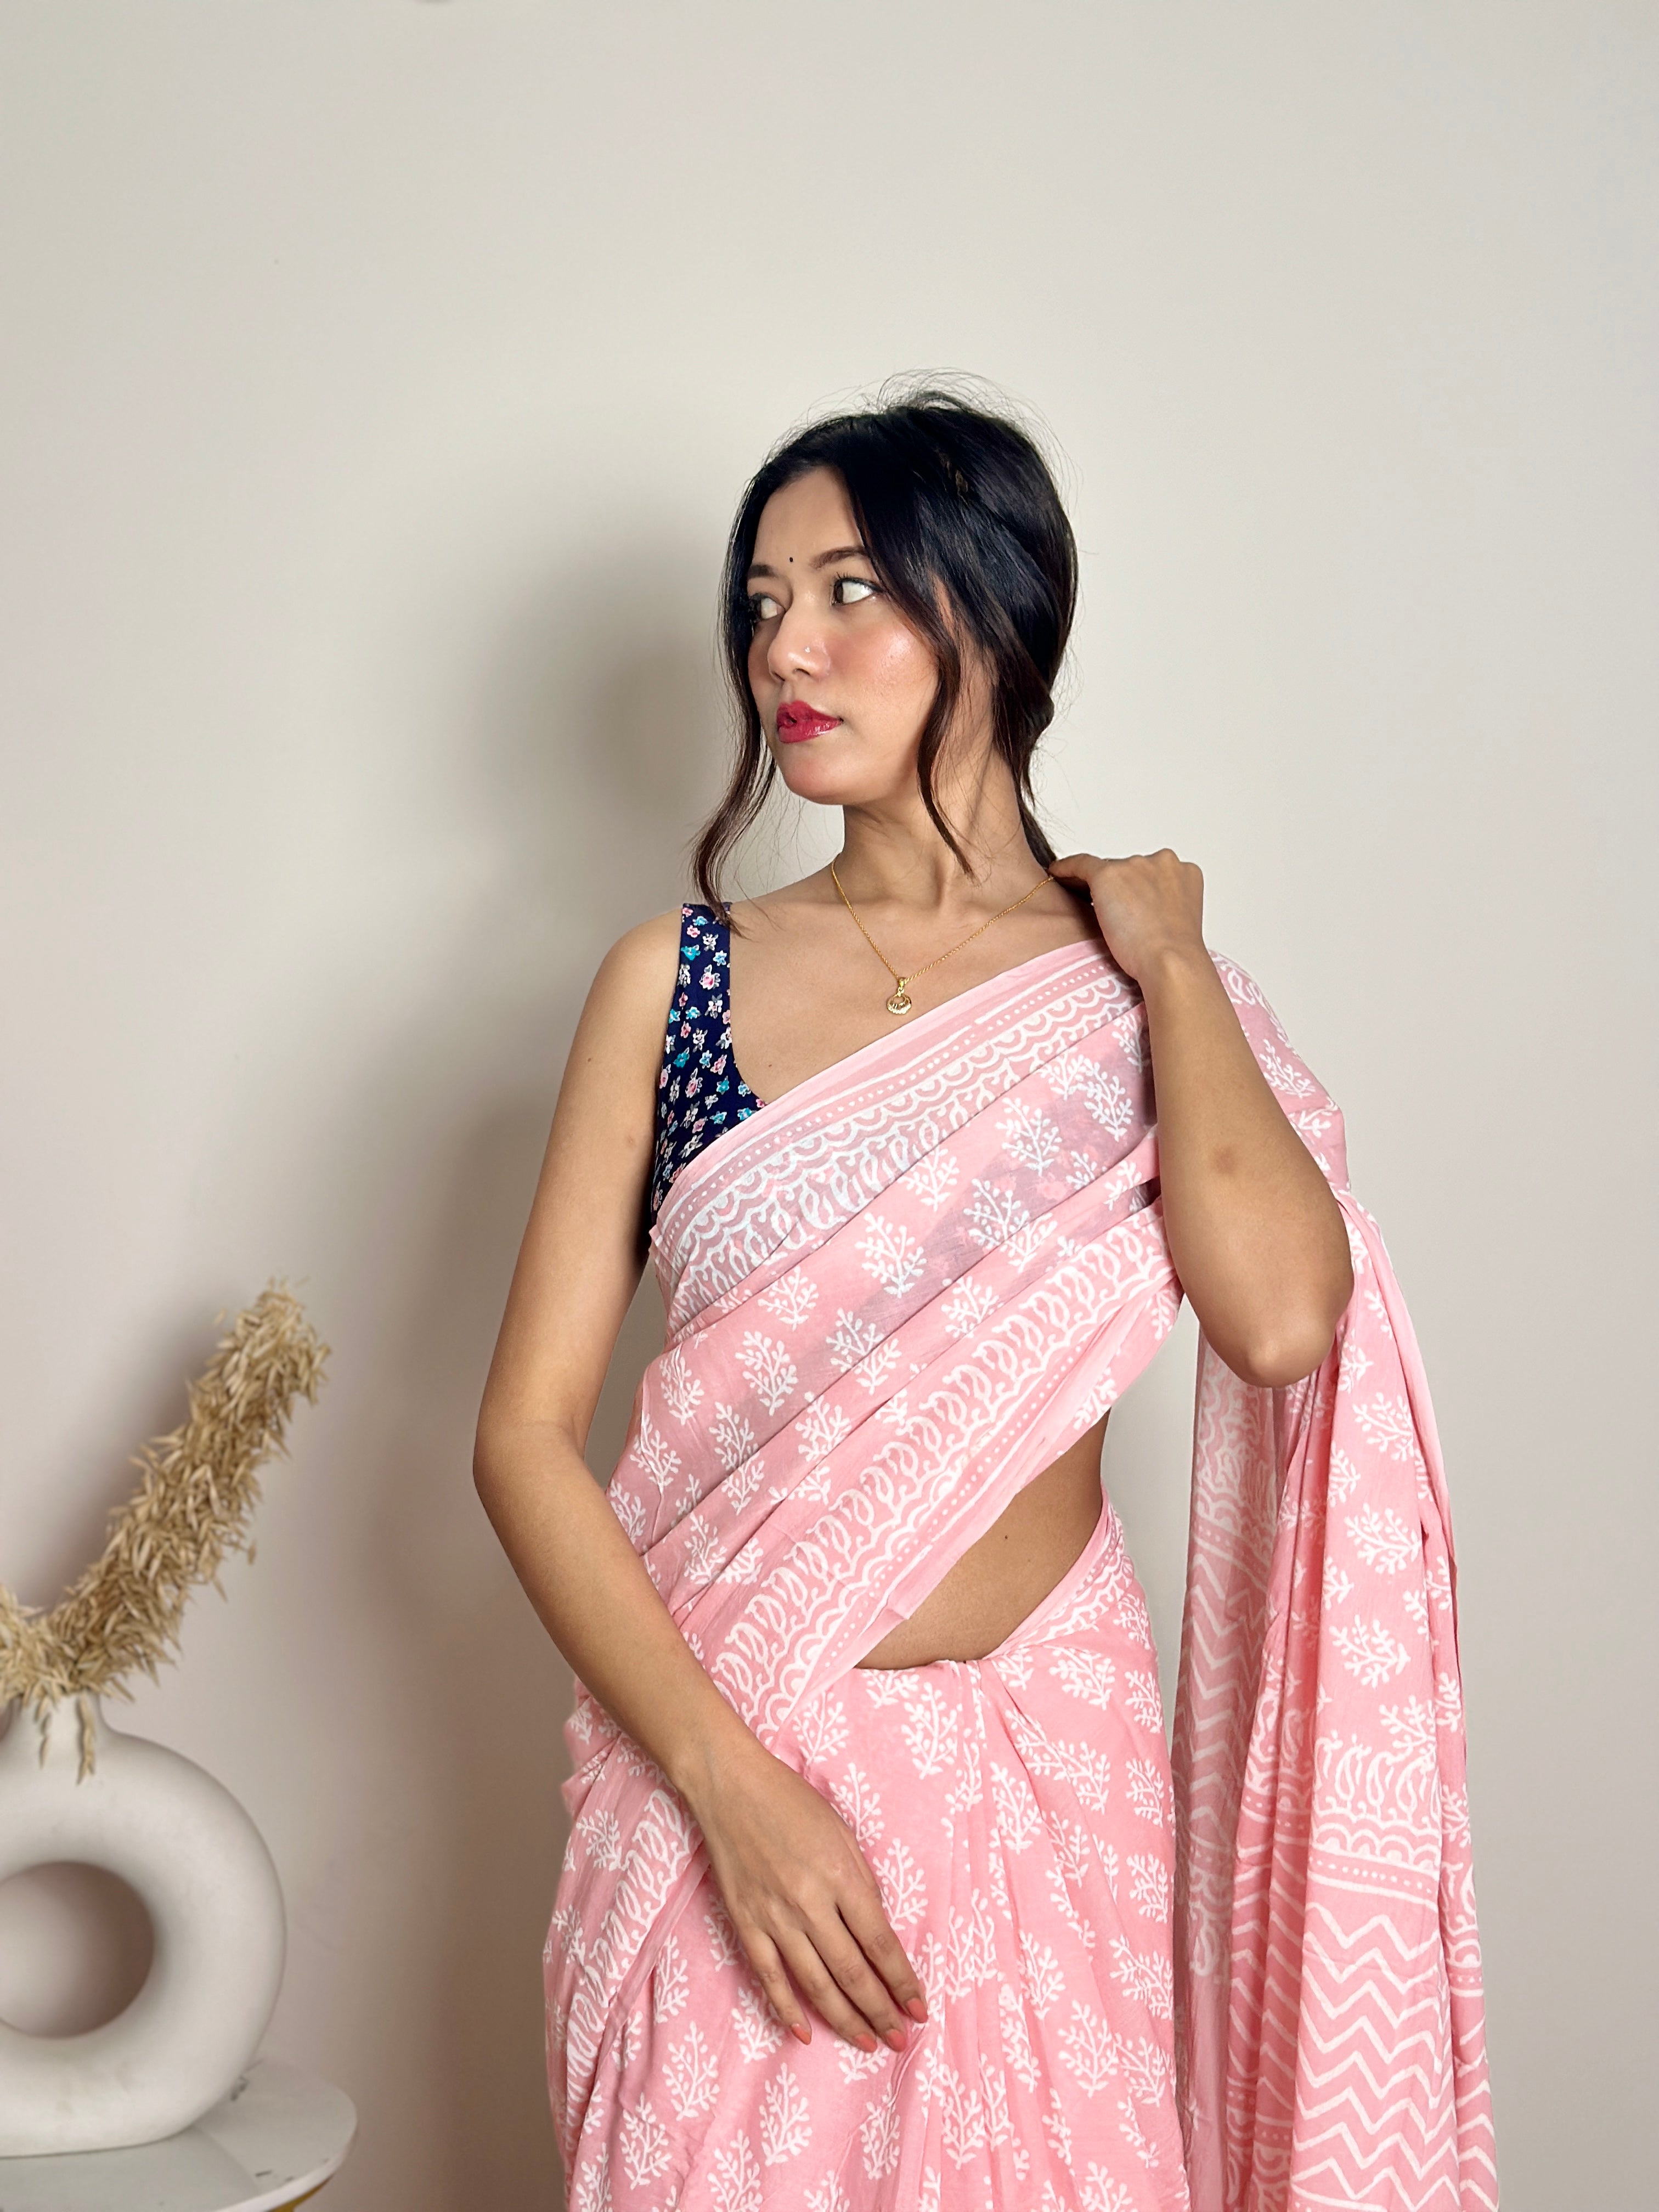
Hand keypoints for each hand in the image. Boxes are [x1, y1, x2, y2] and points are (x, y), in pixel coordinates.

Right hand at [682, 1736, 926, 2051]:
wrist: (731, 1787)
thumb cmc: (792, 1803)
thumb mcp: (842, 1833)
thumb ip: (862, 1883)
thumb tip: (877, 1932)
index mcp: (841, 1876)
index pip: (880, 1943)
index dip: (902, 1981)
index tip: (918, 2008)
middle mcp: (810, 1902)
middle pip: (852, 1971)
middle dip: (880, 2011)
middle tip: (900, 2040)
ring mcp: (774, 1916)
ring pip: (815, 1983)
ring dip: (844, 2019)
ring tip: (867, 2043)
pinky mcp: (745, 1923)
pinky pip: (769, 1976)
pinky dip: (787, 2008)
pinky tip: (805, 2033)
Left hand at [1047, 848, 1206, 986]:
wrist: (1170, 961)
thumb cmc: (1173, 954)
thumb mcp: (1176, 922)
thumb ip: (1161, 906)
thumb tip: (1139, 910)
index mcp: (1186, 872)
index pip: (1150, 873)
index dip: (1134, 887)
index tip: (1122, 898)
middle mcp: (1163, 860)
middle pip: (1129, 870)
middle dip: (1119, 889)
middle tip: (1108, 913)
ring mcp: (1136, 865)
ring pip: (1108, 871)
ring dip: (1099, 888)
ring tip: (1085, 906)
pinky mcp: (1109, 874)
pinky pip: (1081, 864)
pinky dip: (1066, 869)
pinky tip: (1055, 872)